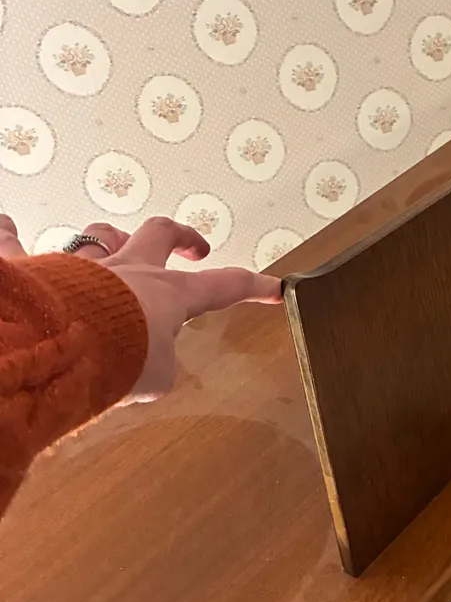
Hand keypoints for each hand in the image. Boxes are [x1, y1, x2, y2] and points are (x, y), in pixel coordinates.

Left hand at [1, 214, 281, 401]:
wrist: (56, 349)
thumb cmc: (112, 361)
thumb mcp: (152, 378)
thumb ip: (157, 369)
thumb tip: (152, 370)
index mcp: (167, 294)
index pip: (223, 286)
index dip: (253, 286)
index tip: (274, 287)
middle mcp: (127, 270)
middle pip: (161, 234)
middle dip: (182, 236)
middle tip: (193, 247)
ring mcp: (80, 266)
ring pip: (97, 234)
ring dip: (106, 236)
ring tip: (107, 240)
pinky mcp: (34, 270)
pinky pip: (14, 244)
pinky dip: (9, 234)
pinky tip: (4, 223)